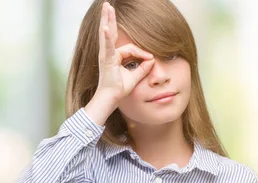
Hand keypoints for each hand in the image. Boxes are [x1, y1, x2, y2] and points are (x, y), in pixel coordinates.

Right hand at [85, 2, 154, 124]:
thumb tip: (153, 60)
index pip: (130, 48)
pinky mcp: (105, 59)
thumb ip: (143, 67)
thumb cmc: (119, 89)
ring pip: (107, 33)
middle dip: (110, 18)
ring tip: (106, 7)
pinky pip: (107, 45)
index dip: (142, 53)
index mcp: (114, 57)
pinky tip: (105, 26)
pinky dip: (106, 36)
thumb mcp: (135, 76)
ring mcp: (105, 55)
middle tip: (108, 5)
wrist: (111, 98)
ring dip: (107, 19)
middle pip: (111, 32)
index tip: (150, 59)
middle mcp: (107, 53)